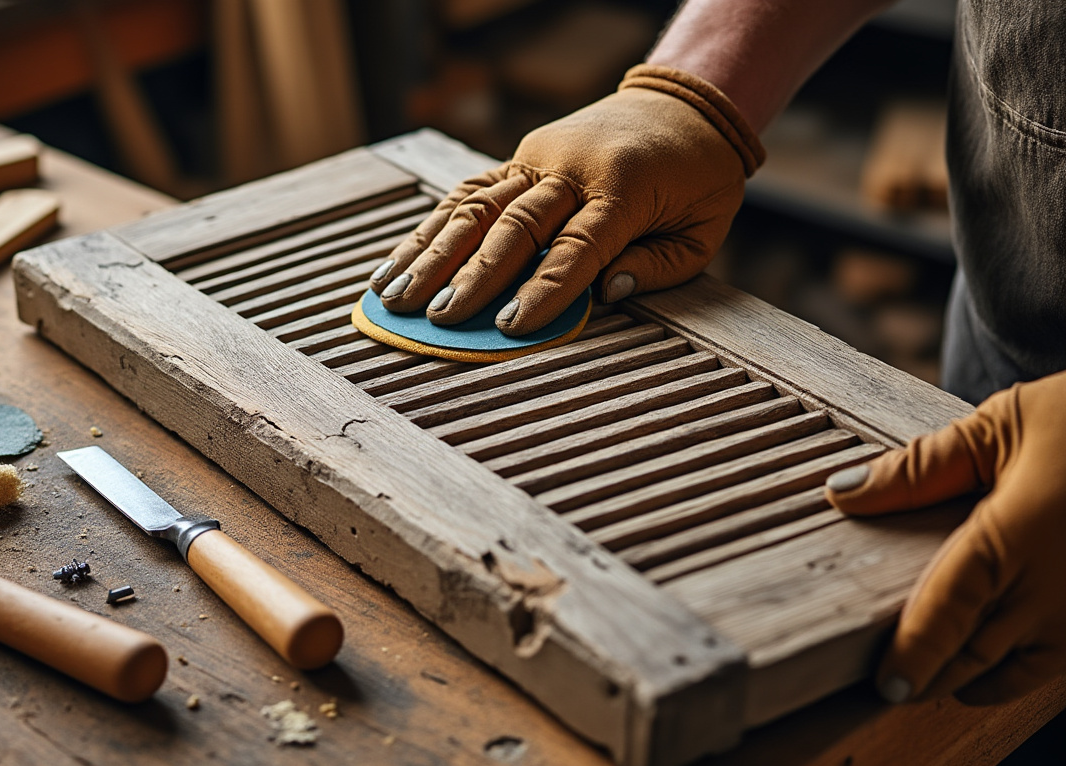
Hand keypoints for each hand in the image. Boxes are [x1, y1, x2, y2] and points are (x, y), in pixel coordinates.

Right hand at [369, 65, 764, 335]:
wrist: (682, 106)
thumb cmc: (697, 181)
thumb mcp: (702, 231)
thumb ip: (658, 266)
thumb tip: (606, 294)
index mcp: (624, 188)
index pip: (577, 247)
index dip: (543, 289)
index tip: (510, 327)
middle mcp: (572, 167)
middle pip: (514, 226)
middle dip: (471, 276)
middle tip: (437, 318)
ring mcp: (539, 158)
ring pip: (478, 206)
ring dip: (433, 252)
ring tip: (395, 294)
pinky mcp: (519, 157)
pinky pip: (470, 193)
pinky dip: (432, 227)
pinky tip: (398, 259)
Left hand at [826, 370, 1065, 704]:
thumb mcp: (1001, 425)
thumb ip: (920, 469)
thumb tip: (843, 493)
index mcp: (1018, 534)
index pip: (950, 612)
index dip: (914, 655)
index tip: (884, 684)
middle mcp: (1057, 586)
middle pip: (977, 655)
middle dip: (930, 677)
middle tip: (888, 686)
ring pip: (1017, 672)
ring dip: (969, 681)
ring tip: (925, 680)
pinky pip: (1053, 665)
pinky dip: (1013, 674)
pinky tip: (982, 667)